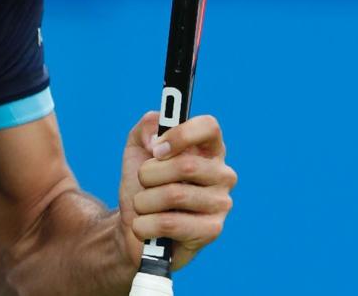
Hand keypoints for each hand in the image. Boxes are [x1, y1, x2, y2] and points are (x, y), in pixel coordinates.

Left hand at [117, 111, 236, 270]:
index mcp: (207, 149)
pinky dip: (144, 224)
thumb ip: (145, 128)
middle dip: (149, 174)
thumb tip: (157, 136)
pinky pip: (169, 223)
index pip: (209, 126)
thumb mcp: (137, 149)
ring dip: (143, 201)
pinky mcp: (212, 230)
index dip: (180, 135)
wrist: (135, 227)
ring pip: (174, 195)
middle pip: (186, 165)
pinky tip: (145, 227)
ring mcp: (221, 203)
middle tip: (142, 182)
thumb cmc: (142, 185)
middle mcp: (222, 174)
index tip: (155, 149)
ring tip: (143, 207)